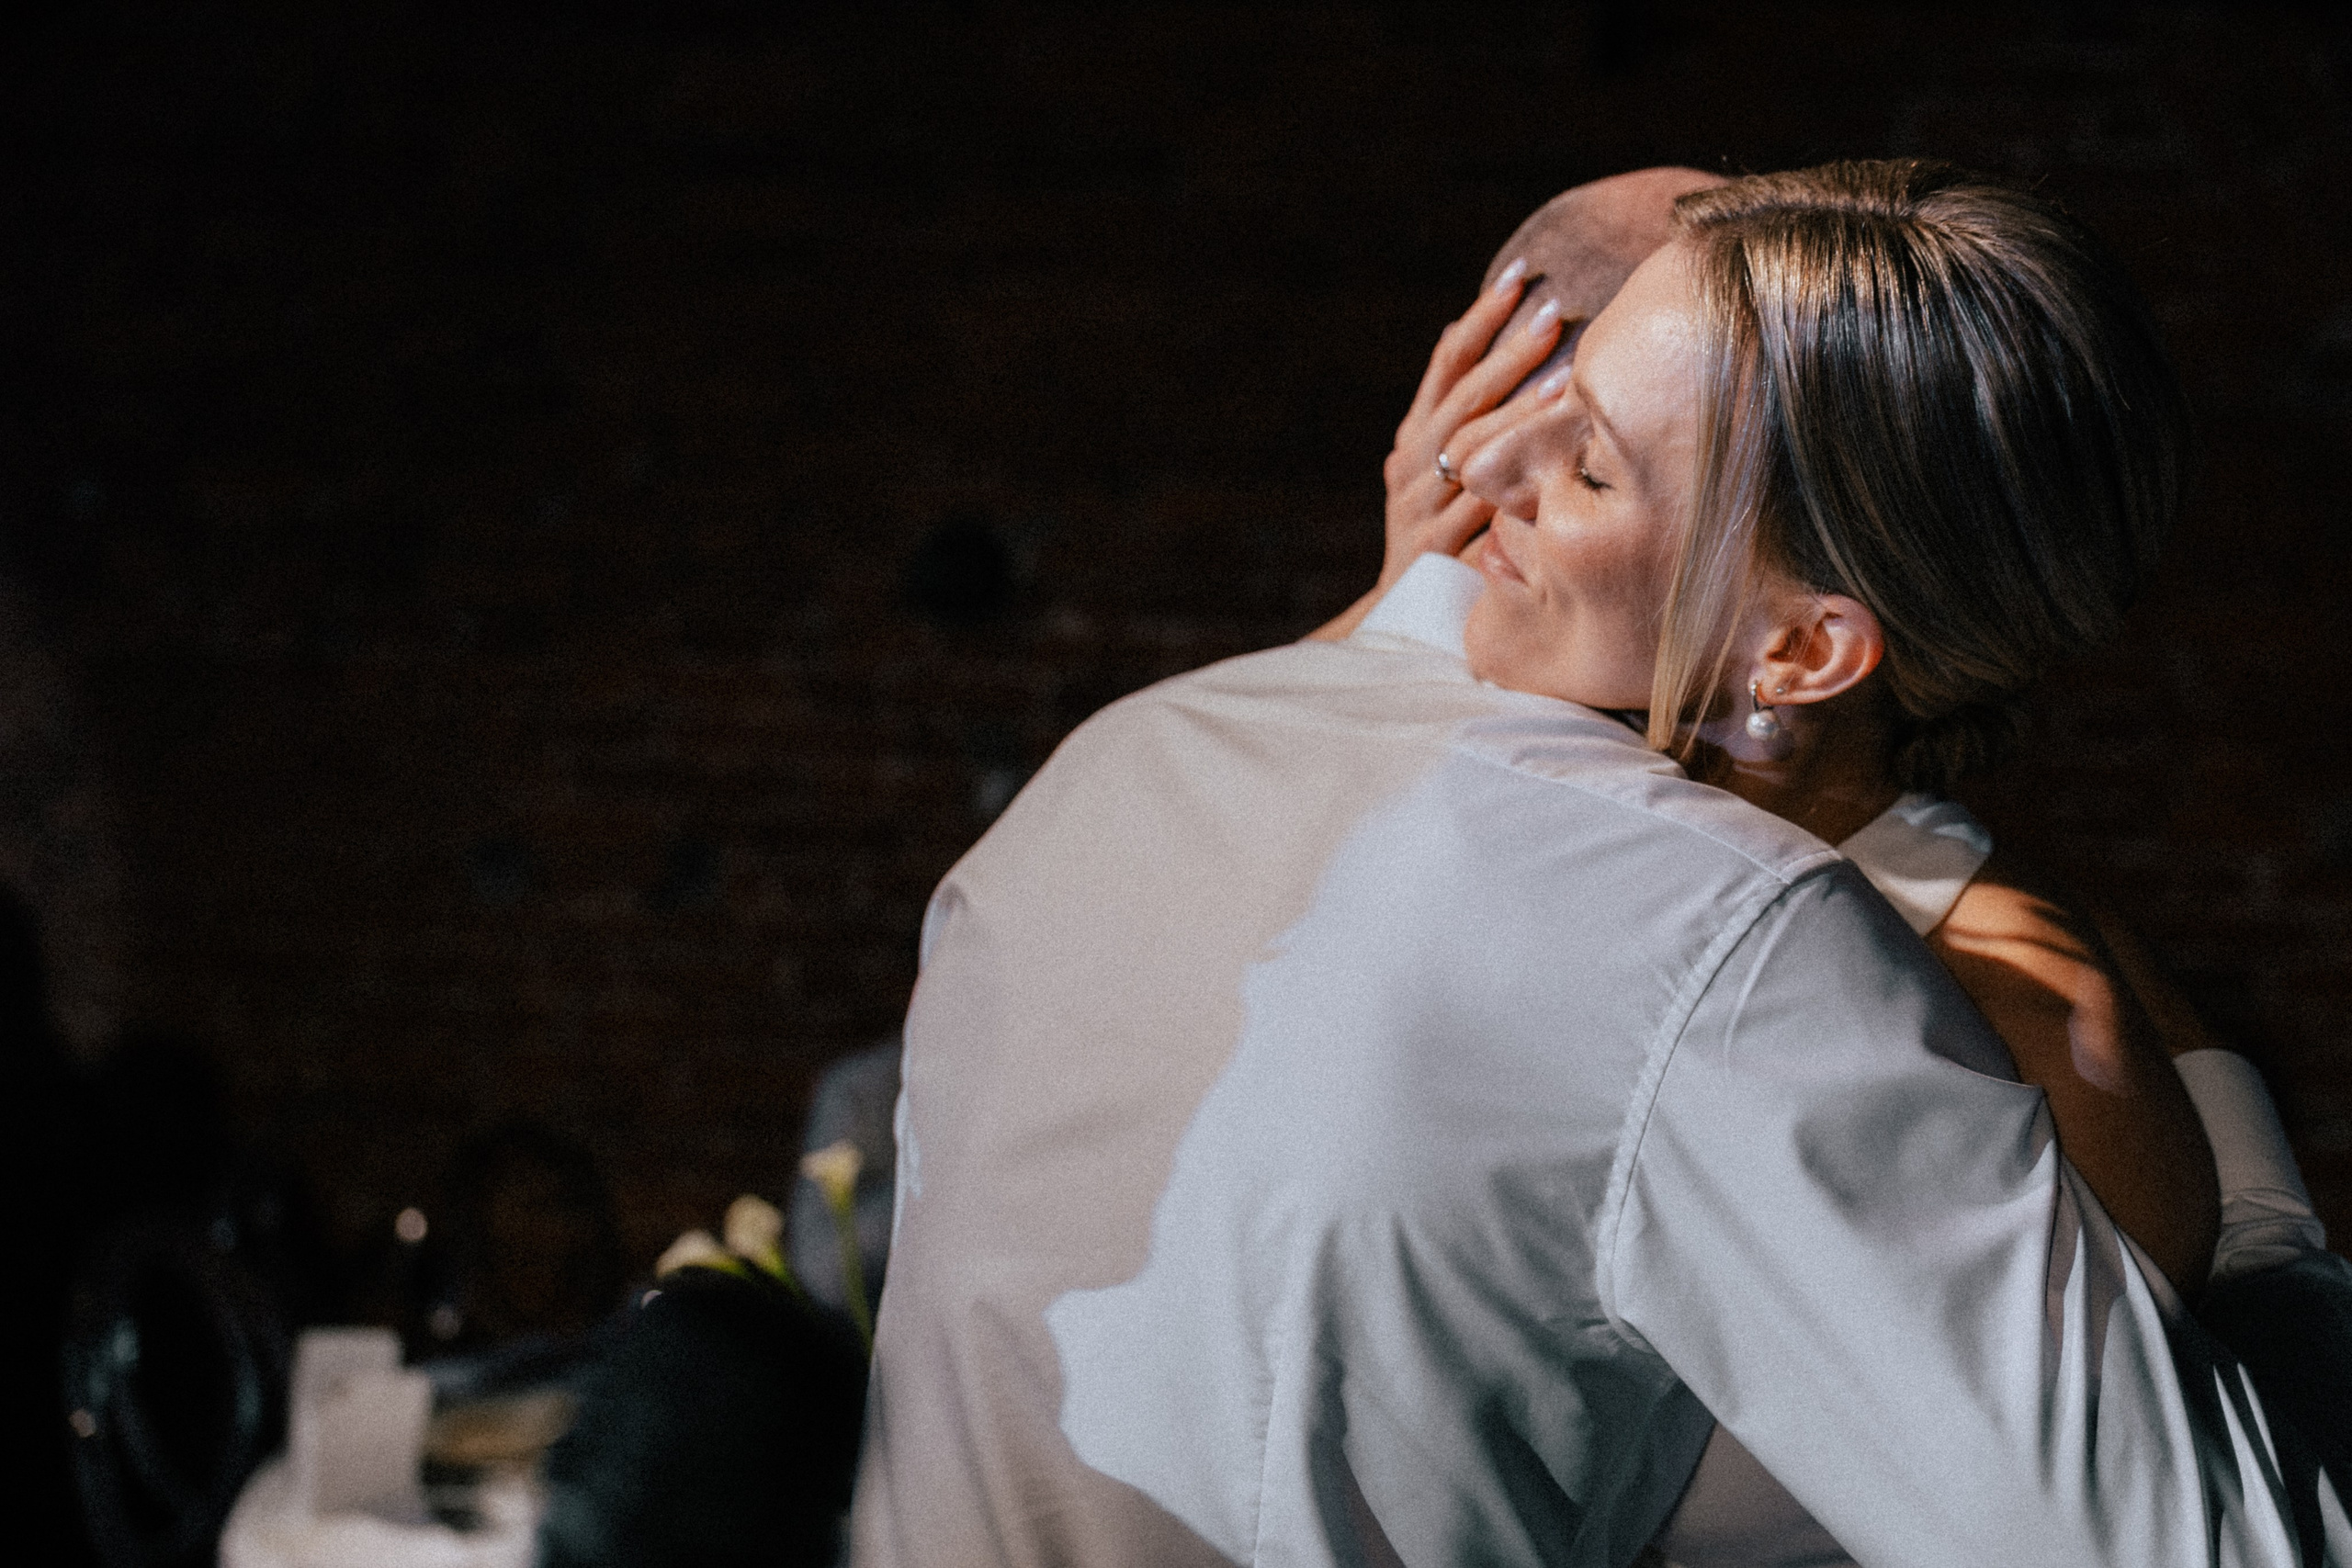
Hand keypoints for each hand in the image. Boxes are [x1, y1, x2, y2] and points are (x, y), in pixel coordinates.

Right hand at [1379, 261, 1570, 584]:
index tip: (1521, 275)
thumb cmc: (1437, 539)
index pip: (1445, 366)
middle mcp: (1409, 467)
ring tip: (1566, 370)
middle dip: (1510, 351)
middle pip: (1462, 398)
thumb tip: (1460, 337)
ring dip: (1519, 405)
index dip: (1481, 319)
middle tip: (1556, 311)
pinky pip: (1481, 502)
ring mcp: (1420, 506)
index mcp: (1411, 442)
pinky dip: (1517, 473)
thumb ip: (1452, 419)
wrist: (1400, 618)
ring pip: (1471, 445)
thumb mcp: (1433, 476)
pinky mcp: (1436, 546)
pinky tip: (1554, 453)